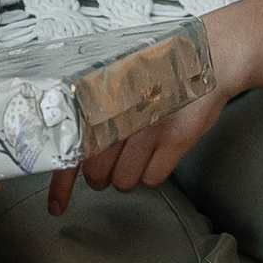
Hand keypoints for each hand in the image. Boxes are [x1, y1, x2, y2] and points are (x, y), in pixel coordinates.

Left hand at [43, 0, 262, 214]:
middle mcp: (119, 115)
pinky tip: (159, 151)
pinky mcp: (175, 139)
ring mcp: (148, 128)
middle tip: (113, 161)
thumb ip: (92, 108)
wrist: (207, 55)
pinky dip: (153, 172)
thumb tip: (72, 145)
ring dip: (128, 175)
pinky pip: (153, 178)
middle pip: (96, 174)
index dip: (61, 186)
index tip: (56, 208)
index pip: (71, 150)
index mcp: (99, 99)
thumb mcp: (115, 79)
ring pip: (124, 181)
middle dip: (102, 176)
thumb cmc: (157, 67)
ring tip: (140, 152)